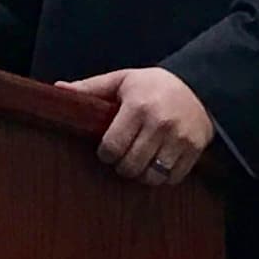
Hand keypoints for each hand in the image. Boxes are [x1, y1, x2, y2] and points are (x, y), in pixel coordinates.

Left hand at [62, 67, 213, 186]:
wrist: (199, 85)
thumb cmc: (153, 85)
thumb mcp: (122, 80)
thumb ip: (91, 88)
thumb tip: (59, 90)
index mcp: (138, 106)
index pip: (112, 147)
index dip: (105, 154)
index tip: (107, 150)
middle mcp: (160, 123)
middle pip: (130, 166)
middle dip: (122, 166)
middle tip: (123, 158)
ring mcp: (179, 138)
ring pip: (152, 176)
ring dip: (141, 175)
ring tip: (140, 163)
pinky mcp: (194, 149)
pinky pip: (173, 178)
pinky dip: (163, 177)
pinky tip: (158, 164)